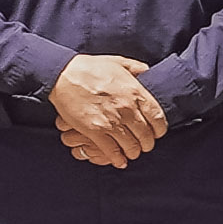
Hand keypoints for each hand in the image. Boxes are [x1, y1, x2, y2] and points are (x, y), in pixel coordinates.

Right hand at [49, 54, 165, 168]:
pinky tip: (119, 161)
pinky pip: (111, 151)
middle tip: (144, 145)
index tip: (156, 133)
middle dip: (147, 144)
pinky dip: (117, 159)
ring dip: (133, 152)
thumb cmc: (90, 67)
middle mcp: (127, 109)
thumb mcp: (119, 62)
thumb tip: (147, 72)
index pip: (158, 119)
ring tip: (131, 152)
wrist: (63, 75)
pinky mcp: (94, 130)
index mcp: (136, 93)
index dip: (160, 130)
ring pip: (131, 146)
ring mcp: (110, 121)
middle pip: (146, 136)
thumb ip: (137, 68)